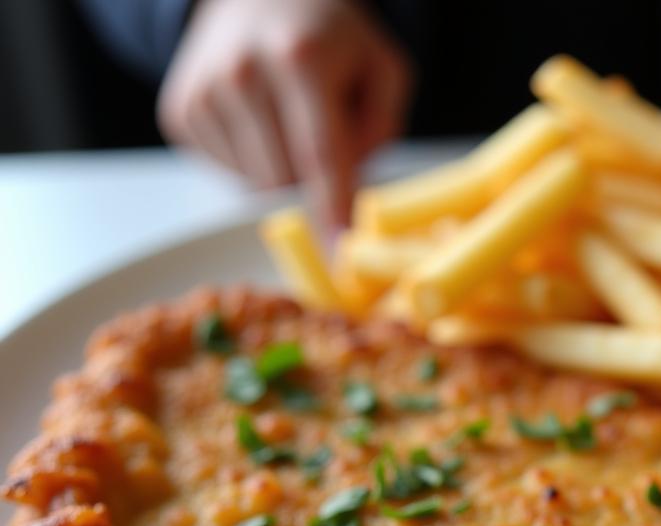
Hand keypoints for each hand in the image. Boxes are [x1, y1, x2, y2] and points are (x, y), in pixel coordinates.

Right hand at [158, 0, 410, 226]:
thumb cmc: (327, 38)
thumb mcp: (380, 67)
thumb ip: (383, 127)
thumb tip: (354, 188)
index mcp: (300, 59)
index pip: (319, 154)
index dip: (331, 208)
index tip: (339, 253)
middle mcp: (242, 74)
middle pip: (285, 181)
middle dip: (311, 181)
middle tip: (318, 135)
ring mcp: (203, 93)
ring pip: (255, 187)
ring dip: (281, 173)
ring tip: (285, 120)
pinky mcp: (179, 113)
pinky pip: (228, 176)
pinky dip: (251, 164)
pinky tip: (256, 121)